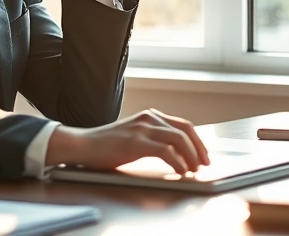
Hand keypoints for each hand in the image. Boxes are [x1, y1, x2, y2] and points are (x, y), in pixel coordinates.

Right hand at [45, 109, 210, 175]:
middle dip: (199, 148)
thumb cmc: (105, 145)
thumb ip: (152, 138)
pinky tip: (181, 172)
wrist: (83, 145)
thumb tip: (175, 154)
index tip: (203, 154)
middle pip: (185, 130)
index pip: (182, 125)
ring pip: (179, 139)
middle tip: (205, 163)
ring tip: (194, 170)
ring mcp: (143, 129)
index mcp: (150, 116)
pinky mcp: (136, 142)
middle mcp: (149, 118)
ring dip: (191, 156)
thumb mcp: (133, 136)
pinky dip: (177, 162)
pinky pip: (166, 151)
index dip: (197, 140)